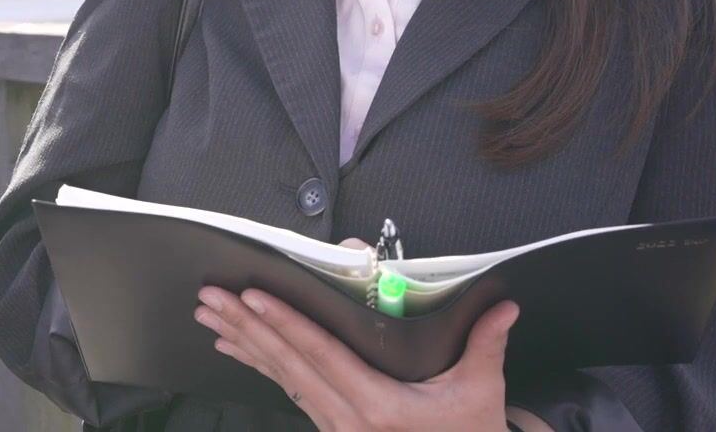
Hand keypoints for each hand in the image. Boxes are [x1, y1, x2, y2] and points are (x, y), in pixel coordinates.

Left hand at [195, 284, 517, 431]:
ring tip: (210, 316)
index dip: (286, 323)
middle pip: (287, 364)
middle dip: (245, 326)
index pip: (322, 354)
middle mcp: (347, 419)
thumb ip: (485, 345)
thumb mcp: (481, 392)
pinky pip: (286, 390)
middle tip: (210, 297)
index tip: (254, 296)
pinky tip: (234, 346)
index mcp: (378, 406)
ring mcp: (335, 427)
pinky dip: (258, 364)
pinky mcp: (330, 428)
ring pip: (280, 378)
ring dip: (243, 342)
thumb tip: (505, 306)